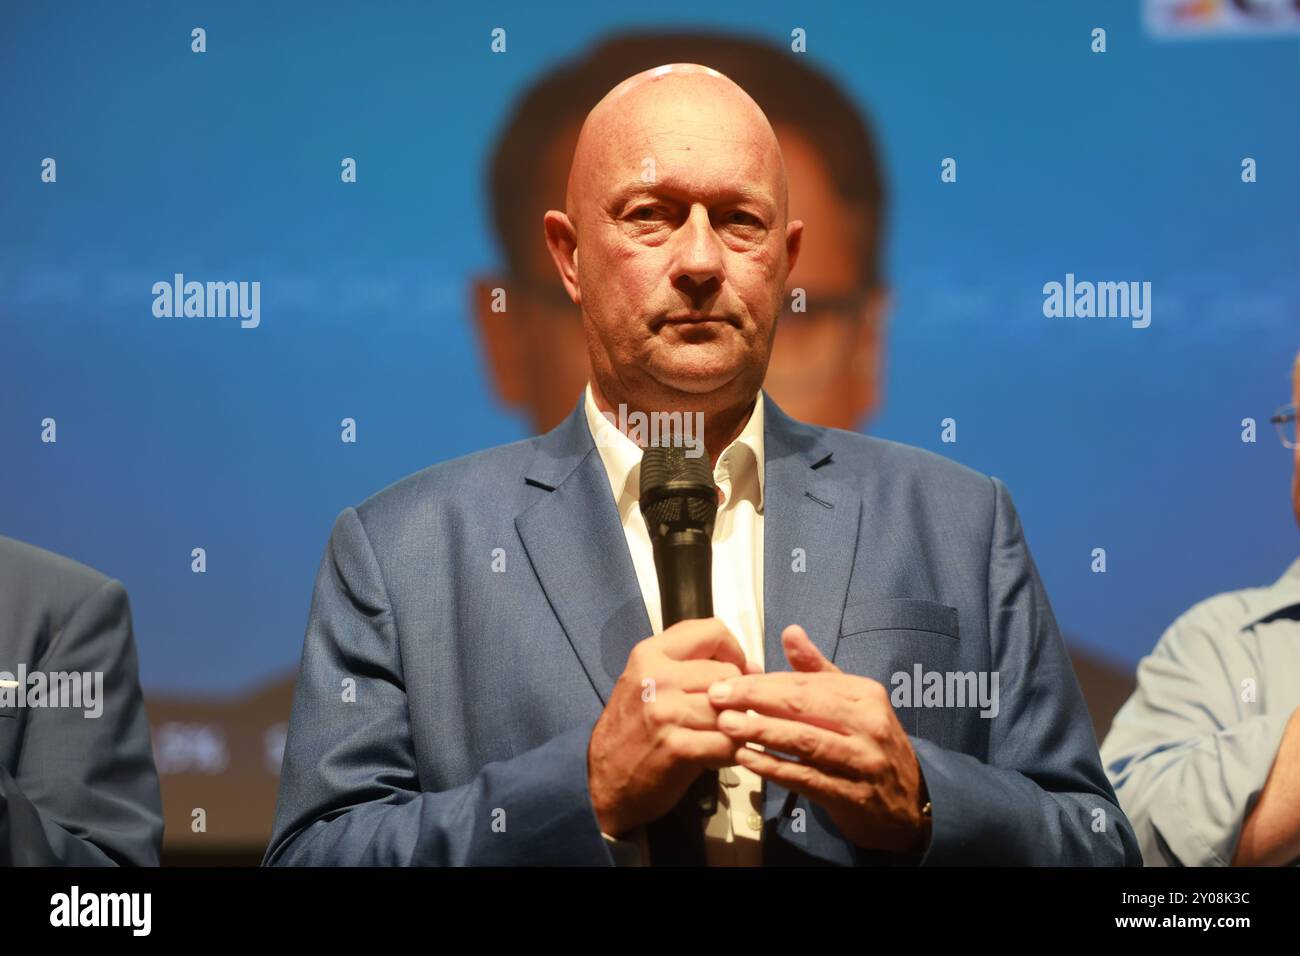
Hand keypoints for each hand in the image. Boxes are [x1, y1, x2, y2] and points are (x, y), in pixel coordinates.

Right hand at [587, 617, 758, 836]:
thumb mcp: (649, 682)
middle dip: (734, 697)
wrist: (603, 781)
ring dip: (734, 727)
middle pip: (728, 674)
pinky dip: (729, 752)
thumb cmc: (632, 730)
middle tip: (719, 716)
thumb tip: (751, 666)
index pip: (713, 631)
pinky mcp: (678, 747)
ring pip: (732, 708)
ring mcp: (666, 712)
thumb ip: (693, 666)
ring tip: (714, 737)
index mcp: (650, 654)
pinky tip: (713, 756)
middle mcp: (656, 677)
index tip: (733, 672)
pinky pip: (729, 742)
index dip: (733, 651)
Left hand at [710, 624, 930, 854]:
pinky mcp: (851, 795)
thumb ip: (817, 669)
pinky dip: (774, 767)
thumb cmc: (870, 743)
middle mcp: (866, 724)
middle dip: (755, 700)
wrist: (911, 801)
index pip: (805, 683)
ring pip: (804, 741)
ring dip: (761, 732)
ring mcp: (860, 761)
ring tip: (725, 725)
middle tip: (716, 696)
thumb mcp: (853, 701)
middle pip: (803, 707)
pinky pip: (806, 778)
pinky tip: (745, 759)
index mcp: (864, 694)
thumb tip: (790, 631)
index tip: (727, 680)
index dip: (763, 682)